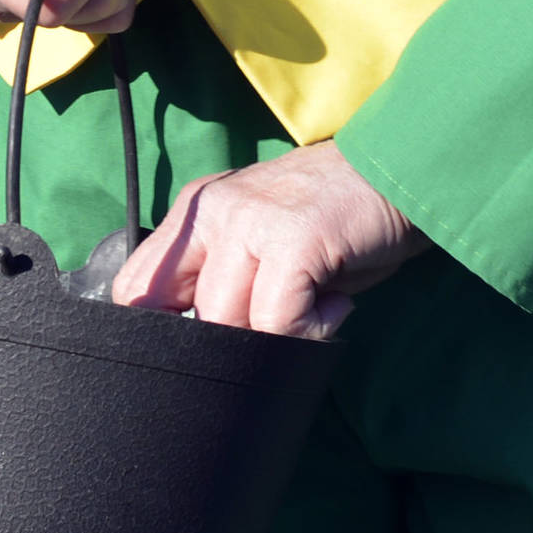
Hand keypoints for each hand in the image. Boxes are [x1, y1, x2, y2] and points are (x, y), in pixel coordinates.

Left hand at [113, 141, 426, 339]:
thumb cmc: (330, 222)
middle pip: (194, 321)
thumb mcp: (259, 244)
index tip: (200, 358)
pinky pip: (279, 322)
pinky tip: (335, 305)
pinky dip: (310, 333)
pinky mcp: (292, 238)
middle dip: (240, 343)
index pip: (135, 290)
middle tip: (287, 320)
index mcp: (195, 212)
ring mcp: (250, 221)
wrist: (396, 174)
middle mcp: (214, 211)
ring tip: (317, 304)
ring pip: (232, 324)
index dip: (160, 338)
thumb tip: (191, 350)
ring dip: (280, 336)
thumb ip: (220, 281)